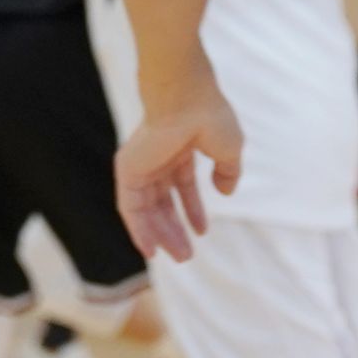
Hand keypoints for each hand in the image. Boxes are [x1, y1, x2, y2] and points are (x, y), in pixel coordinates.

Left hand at [115, 85, 243, 261]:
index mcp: (179, 147)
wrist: (185, 99)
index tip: (202, 232)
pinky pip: (130, 209)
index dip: (193, 209)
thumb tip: (226, 191)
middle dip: (176, 229)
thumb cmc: (210, 117)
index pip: (182, 184)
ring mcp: (140, 165)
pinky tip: (151, 250)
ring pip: (147, 210)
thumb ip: (228, 171)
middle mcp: (157, 157)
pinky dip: (139, 231)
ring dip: (162, 235)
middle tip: (187, 255)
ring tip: (179, 257)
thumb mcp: (230, 149)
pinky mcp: (128, 173)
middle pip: (162, 202)